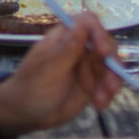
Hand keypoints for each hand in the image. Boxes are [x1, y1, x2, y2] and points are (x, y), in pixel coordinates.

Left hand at [0, 15, 123, 133]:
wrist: (25, 115)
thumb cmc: (30, 88)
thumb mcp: (47, 70)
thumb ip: (66, 50)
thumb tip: (81, 25)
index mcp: (64, 37)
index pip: (88, 23)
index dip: (99, 33)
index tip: (102, 51)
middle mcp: (79, 47)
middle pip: (106, 44)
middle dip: (112, 62)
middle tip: (110, 82)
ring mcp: (87, 65)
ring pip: (111, 65)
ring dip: (112, 81)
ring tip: (102, 99)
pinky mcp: (93, 83)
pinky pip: (109, 83)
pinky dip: (109, 93)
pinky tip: (100, 105)